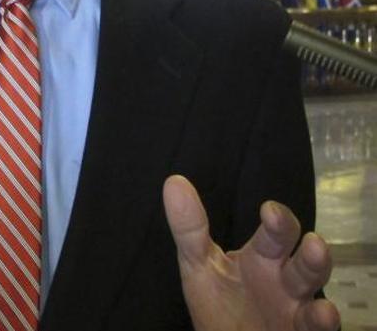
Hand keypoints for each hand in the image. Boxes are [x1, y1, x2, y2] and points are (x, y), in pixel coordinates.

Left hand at [163, 175, 339, 330]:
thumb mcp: (198, 264)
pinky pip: (317, 326)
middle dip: (307, 248)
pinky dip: (324, 319)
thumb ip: (189, 228)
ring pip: (314, 285)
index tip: (269, 210)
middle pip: (302, 256)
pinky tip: (322, 311)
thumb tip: (174, 182)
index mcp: (262, 256)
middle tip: (308, 238)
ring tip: (318, 256)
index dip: (277, 221)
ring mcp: (298, 306)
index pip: (275, 232)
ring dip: (318, 271)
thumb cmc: (217, 302)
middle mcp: (285, 277)